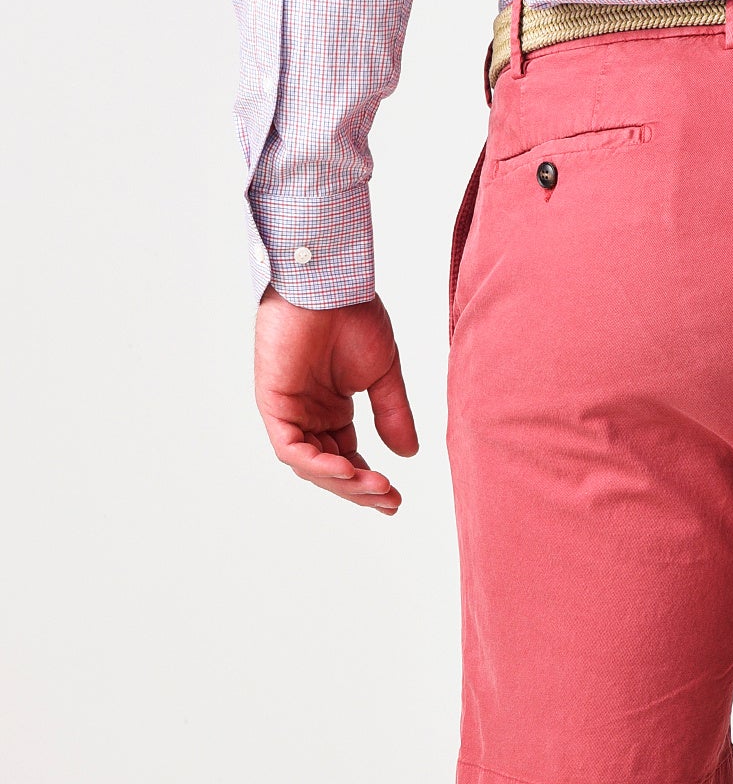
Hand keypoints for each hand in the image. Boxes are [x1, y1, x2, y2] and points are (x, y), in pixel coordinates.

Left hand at [253, 288, 417, 513]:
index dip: (368, 483)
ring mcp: (289, 410)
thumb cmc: (352, 314)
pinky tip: (348, 470)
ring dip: (343, 482)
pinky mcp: (273, 403)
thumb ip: (392, 415)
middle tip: (389, 501)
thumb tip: (407, 455)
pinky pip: (291, 449)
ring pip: (311, 466)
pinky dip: (318, 465)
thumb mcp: (383, 375)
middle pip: (330, 469)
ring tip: (376, 488)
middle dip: (360, 490)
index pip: (346, 459)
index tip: (395, 499)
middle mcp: (308, 414)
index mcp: (331, 409)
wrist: (331, 282)